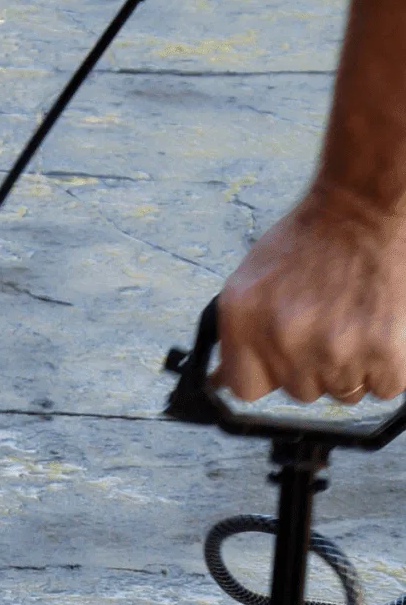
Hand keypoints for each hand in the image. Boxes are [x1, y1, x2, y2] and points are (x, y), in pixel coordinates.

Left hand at [213, 184, 405, 402]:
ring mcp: (334, 350)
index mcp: (244, 321)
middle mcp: (284, 339)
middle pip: (298, 392)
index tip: (275, 365)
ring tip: (350, 321)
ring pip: (343, 393)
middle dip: (310, 366)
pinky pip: (383, 389)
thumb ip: (236, 335)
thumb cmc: (304, 244)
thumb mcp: (249, 283)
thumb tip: (221, 380)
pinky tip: (375, 328)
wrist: (360, 211)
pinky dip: (385, 367)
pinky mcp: (384, 353)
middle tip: (323, 323)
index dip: (263, 376)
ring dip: (349, 368)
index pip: (244, 387)